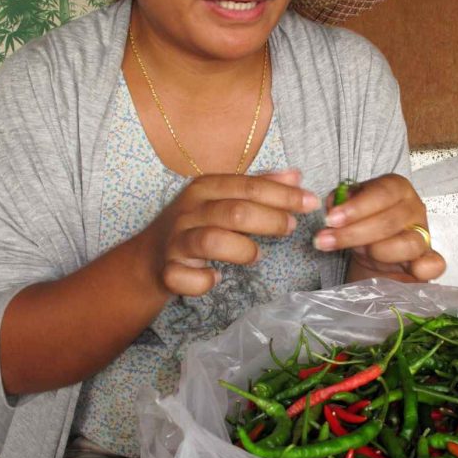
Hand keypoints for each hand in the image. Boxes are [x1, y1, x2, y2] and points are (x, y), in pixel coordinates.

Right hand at [144, 169, 319, 296]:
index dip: (282, 194)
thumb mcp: (222, 198)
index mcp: (204, 188)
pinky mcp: (167, 271)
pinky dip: (204, 281)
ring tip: (256, 255)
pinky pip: (186, 278)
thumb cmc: (194, 224)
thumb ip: (258, 186)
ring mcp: (176, 241)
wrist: (147, 257)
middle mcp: (189, 211)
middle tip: (290, 227)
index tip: (310, 202)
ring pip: (212, 241)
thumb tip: (296, 176)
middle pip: (235, 211)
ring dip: (242, 250)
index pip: (248, 186)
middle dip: (270, 219)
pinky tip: (216, 278)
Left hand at [314, 174, 445, 281]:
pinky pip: (434, 264)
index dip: (356, 207)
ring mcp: (425, 234)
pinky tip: (411, 270)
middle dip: (353, 233)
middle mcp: (414, 208)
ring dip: (377, 251)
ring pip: (408, 243)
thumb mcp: (346, 210)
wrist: (373, 255)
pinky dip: (424, 268)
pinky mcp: (430, 260)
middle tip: (326, 241)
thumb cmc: (361, 225)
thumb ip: (338, 203)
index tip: (331, 220)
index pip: (381, 192)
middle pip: (389, 220)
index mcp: (396, 188)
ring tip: (358, 254)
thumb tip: (333, 206)